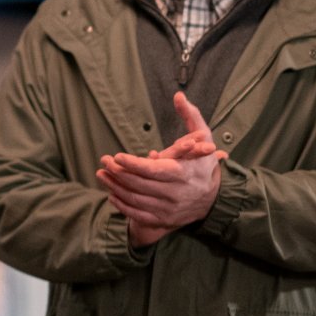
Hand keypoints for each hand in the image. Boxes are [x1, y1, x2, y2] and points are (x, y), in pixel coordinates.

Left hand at [97, 92, 224, 246]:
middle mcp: (175, 194)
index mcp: (183, 173)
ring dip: (114, 187)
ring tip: (101, 174)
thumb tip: (178, 96)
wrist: (214, 198)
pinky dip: (122, 204)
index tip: (116, 156)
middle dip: (117, 172)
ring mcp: (169, 209)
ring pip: (135, 199)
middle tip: (103, 160)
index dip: (132, 164)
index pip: (152, 170)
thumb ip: (190, 116)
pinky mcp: (163, 220)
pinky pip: (137, 214)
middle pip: (139, 184)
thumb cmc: (204, 162)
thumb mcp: (203, 137)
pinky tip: (111, 193)